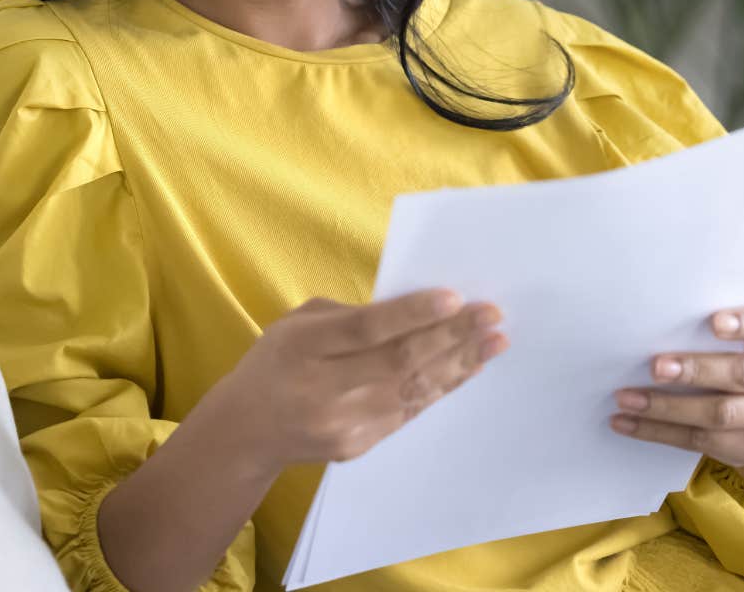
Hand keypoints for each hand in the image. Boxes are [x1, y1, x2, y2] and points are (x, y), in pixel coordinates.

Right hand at [204, 290, 507, 475]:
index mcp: (304, 346)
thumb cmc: (278, 361)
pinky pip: (409, 411)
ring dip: (459, 362)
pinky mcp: (358, 445)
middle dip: (452, 336)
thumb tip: (416, 311)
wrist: (248, 430)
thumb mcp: (298, 323)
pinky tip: (468, 367)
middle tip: (492, 315)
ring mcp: (342, 423)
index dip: (412, 314)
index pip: (365, 331)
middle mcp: (323, 388)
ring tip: (495, 341)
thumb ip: (351, 317)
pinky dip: (442, 387)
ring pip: (412, 389)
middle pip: (398, 361)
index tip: (455, 298)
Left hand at [610, 303, 743, 487]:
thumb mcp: (743, 338)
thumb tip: (652, 321)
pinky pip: (700, 441)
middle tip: (655, 367)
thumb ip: (712, 328)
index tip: (713, 322)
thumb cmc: (741, 356)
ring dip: (666, 407)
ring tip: (627, 399)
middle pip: (742, 375)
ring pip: (718, 414)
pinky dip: (658, 432)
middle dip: (696, 371)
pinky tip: (626, 423)